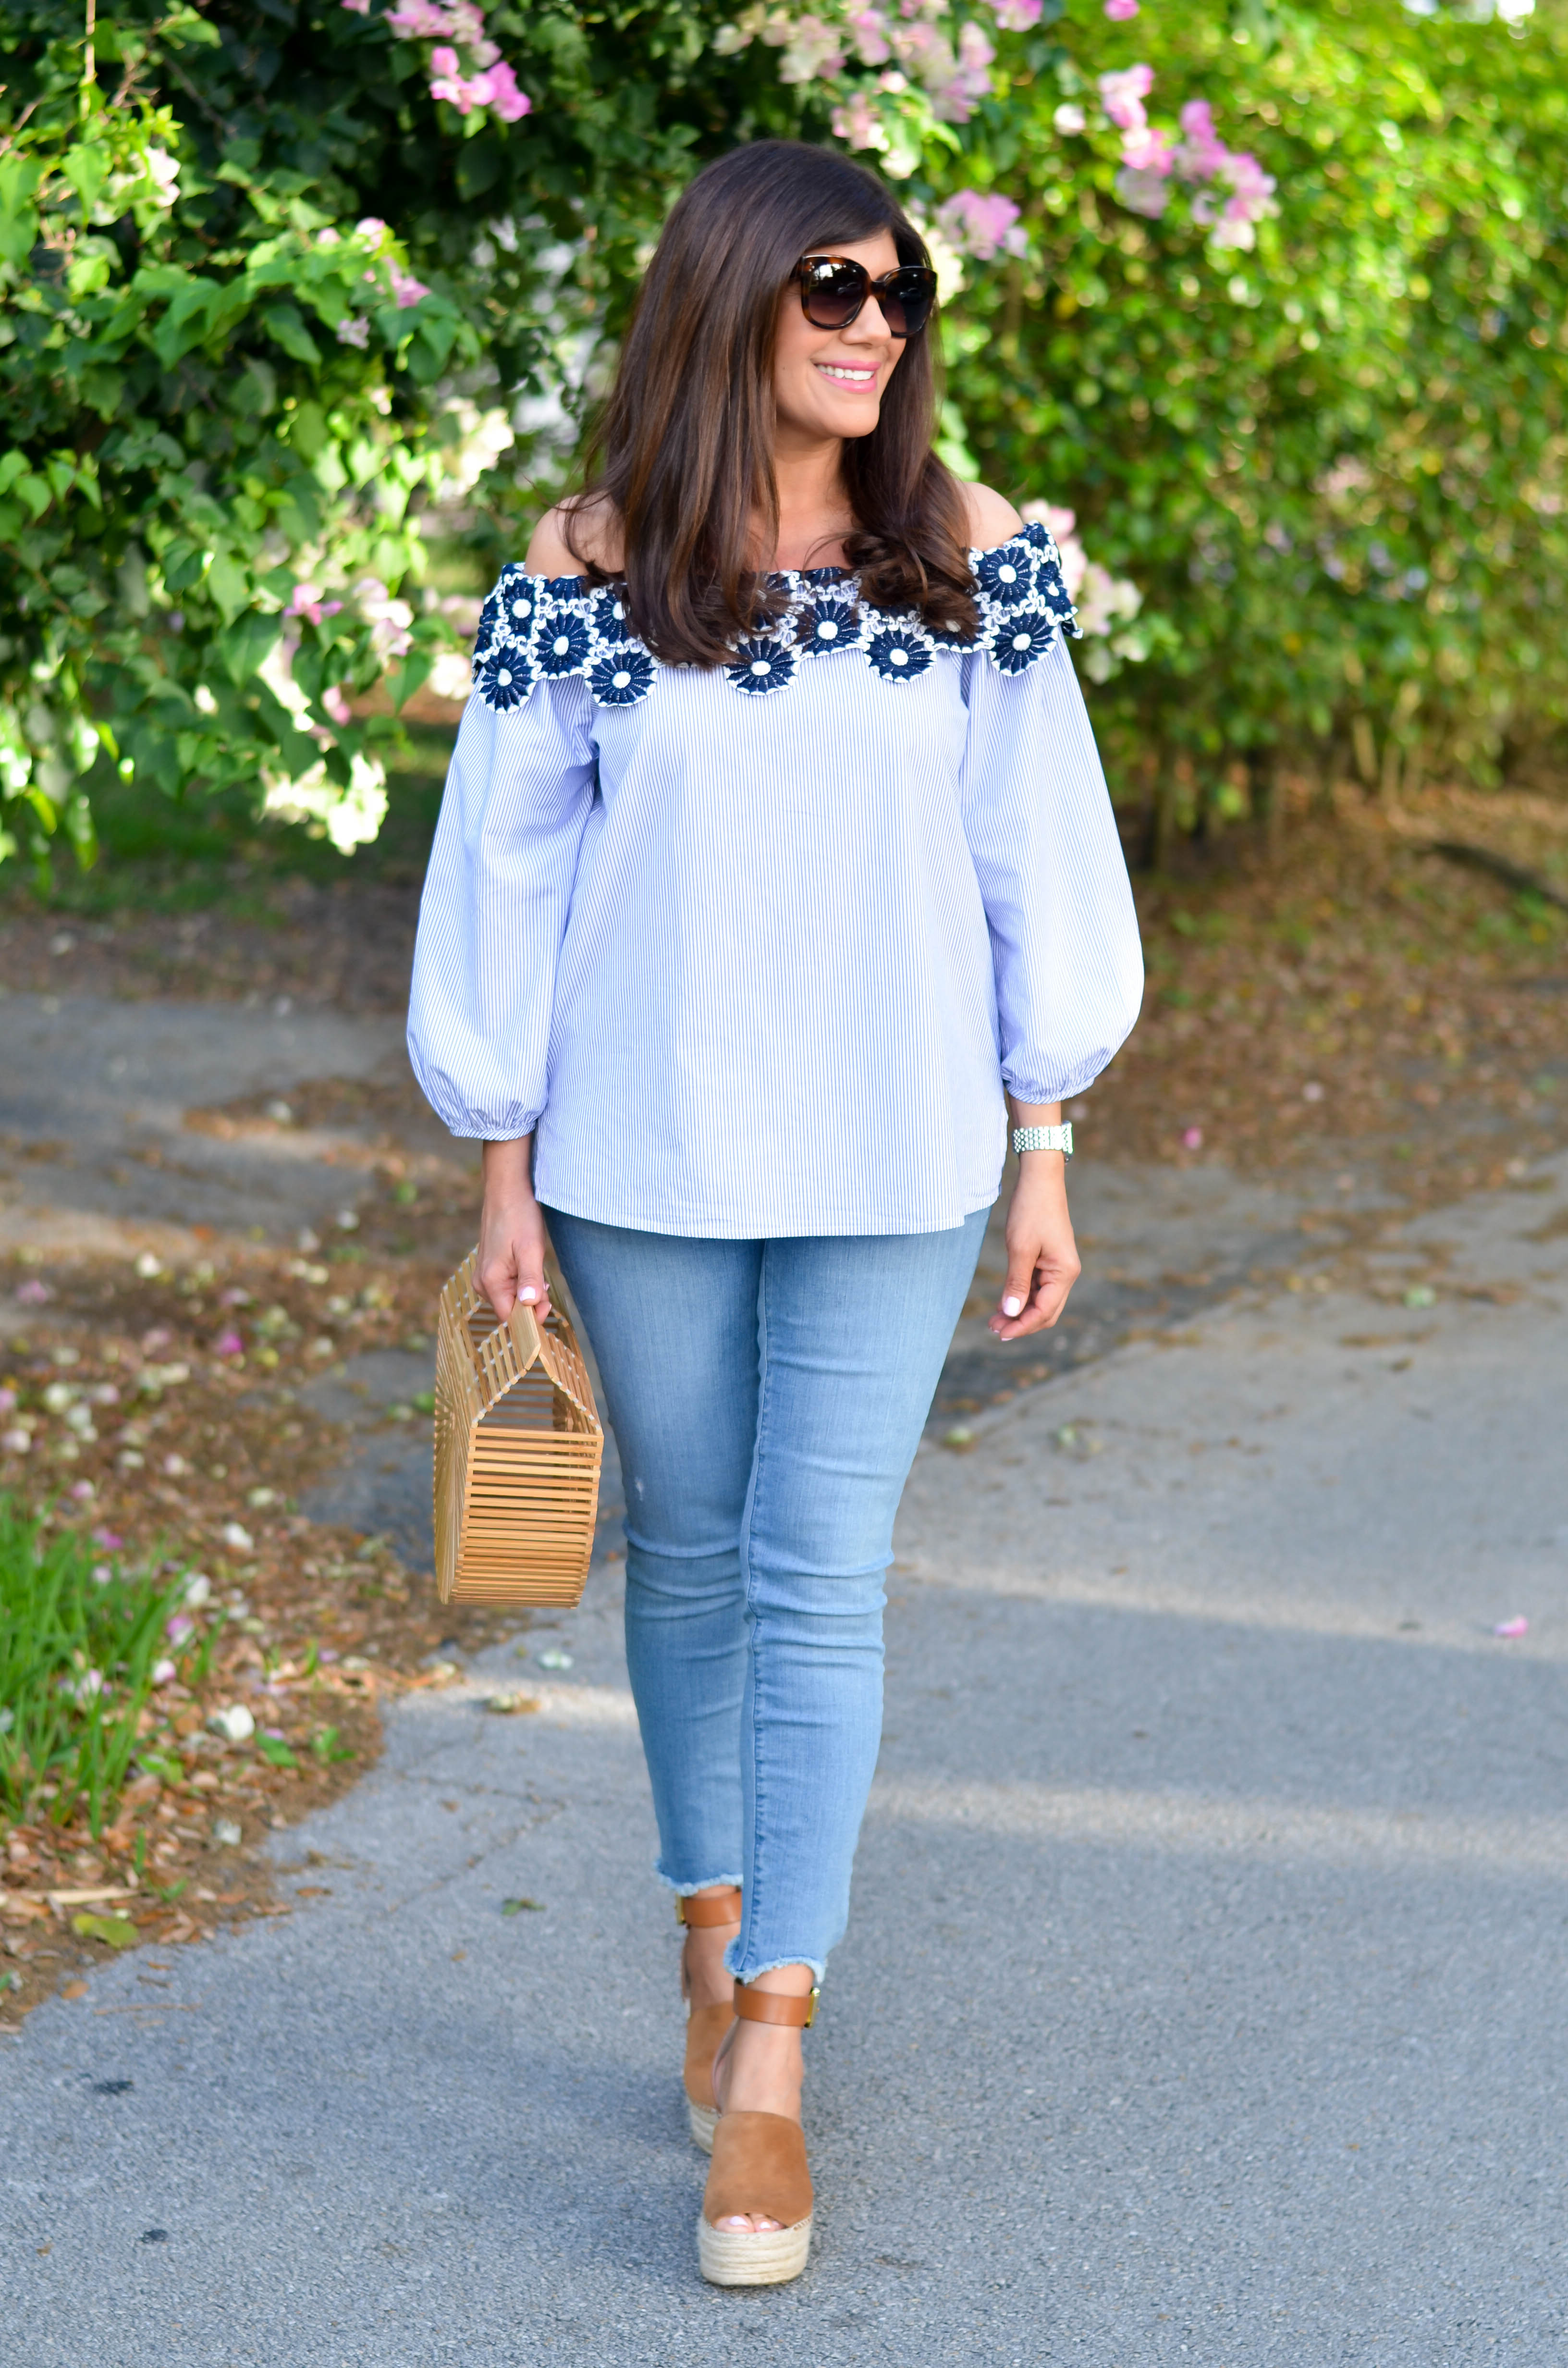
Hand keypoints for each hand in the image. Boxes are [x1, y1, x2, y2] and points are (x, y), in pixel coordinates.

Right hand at [476, 1138, 552, 1323]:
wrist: (506, 1189)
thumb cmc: (518, 1216)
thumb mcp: (530, 1248)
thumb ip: (530, 1279)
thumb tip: (529, 1304)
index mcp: (490, 1281)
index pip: (510, 1318)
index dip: (531, 1317)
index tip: (548, 1303)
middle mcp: (482, 1283)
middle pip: (510, 1309)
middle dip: (531, 1303)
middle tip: (547, 1283)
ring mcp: (485, 1275)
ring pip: (510, 1298)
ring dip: (528, 1291)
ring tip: (539, 1270)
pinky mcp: (491, 1268)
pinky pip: (508, 1285)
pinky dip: (522, 1282)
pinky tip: (530, 1265)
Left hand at [988, 1152, 1080, 1340]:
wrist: (1039, 1180)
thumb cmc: (1031, 1211)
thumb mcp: (1019, 1249)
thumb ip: (1016, 1283)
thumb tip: (1011, 1313)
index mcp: (1064, 1273)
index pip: (1044, 1312)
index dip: (1022, 1326)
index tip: (1000, 1333)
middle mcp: (1066, 1273)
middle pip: (1046, 1311)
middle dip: (1021, 1322)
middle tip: (993, 1328)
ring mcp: (1058, 1267)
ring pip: (1041, 1300)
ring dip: (1020, 1311)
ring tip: (994, 1318)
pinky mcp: (1049, 1260)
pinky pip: (1037, 1286)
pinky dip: (1022, 1296)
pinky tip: (1004, 1301)